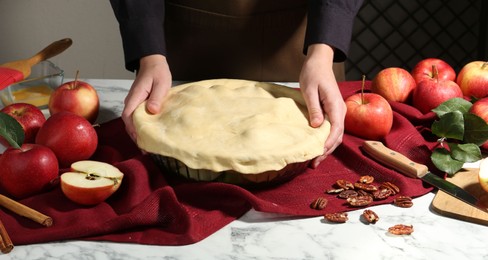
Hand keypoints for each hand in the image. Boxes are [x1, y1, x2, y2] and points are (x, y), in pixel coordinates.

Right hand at [122, 54, 171, 140]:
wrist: (153, 63)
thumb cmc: (158, 72)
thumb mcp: (161, 84)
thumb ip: (156, 97)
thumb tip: (152, 111)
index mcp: (135, 96)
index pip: (128, 115)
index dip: (132, 129)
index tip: (140, 140)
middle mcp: (131, 101)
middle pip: (128, 122)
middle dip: (135, 136)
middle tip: (145, 149)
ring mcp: (134, 102)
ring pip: (132, 121)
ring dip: (137, 133)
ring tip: (147, 145)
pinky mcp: (138, 103)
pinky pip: (137, 117)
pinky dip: (140, 127)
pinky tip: (148, 133)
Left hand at [299, 44, 345, 167]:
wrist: (319, 62)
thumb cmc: (313, 73)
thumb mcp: (309, 89)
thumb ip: (314, 108)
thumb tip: (316, 126)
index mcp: (335, 105)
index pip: (336, 129)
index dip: (328, 143)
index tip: (318, 153)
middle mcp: (340, 110)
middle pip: (337, 136)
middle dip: (326, 150)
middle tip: (313, 163)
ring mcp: (338, 111)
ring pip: (335, 134)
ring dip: (326, 148)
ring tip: (314, 160)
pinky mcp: (333, 112)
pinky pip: (332, 129)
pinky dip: (326, 140)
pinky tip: (317, 147)